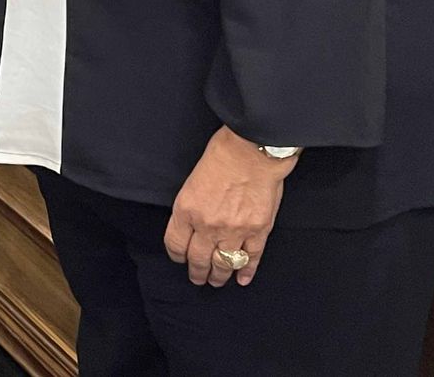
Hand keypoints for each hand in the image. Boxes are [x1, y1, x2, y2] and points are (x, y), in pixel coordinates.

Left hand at [164, 126, 295, 286]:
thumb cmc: (221, 156)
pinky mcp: (258, 231)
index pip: (175, 244)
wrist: (251, 151)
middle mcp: (208, 225)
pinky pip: (251, 259)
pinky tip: (243, 279)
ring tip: (216, 282)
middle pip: (198, 260)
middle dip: (197, 273)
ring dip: (219, 276)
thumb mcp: (192, 180)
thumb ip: (190, 206)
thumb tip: (192, 224)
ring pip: (223, 265)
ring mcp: (234, 231)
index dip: (176, 256)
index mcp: (187, 210)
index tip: (179, 259)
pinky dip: (247, 271)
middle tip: (197, 279)